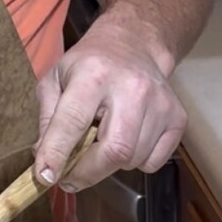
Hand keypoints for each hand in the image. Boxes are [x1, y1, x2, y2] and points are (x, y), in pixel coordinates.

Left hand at [34, 10, 186, 190]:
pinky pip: (152, 162)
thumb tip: (44, 161)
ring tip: (100, 141)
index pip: (73, 121)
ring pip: (132, 160)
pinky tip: (125, 137)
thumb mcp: (56, 79)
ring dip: (109, 165)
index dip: (57, 152)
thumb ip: (47, 119)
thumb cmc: (89, 64)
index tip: (46, 176)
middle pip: (115, 150)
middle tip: (69, 178)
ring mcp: (160, 104)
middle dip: (87, 173)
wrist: (134, 44)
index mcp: (94, 74)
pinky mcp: (177, 118)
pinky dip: (134, 162)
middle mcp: (132, 88)